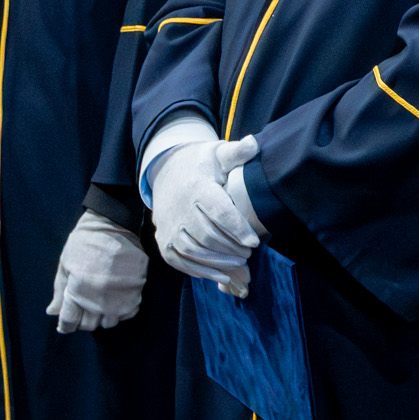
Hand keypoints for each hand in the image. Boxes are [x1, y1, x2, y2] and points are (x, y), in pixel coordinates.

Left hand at [47, 211, 147, 333]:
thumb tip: (52, 312)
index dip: (66, 324)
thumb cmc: (84, 243)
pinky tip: (116, 300)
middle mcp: (98, 298)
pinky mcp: (136, 290)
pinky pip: (129, 312)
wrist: (113, 224)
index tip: (67, 320)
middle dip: (83, 319)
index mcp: (77, 291)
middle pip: (89, 325)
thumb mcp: (65, 265)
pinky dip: (122, 311)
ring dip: (102, 316)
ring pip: (109, 322)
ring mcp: (119, 296)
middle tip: (84, 306)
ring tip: (100, 303)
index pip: (69, 322)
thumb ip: (60, 291)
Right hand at [147, 137, 260, 295]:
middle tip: (250, 253)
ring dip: (218, 262)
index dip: (237, 228)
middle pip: (207, 235)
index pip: (218, 211)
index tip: (255, 241)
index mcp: (197, 188)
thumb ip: (237, 152)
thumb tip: (254, 143)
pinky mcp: (163, 240)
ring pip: (193, 251)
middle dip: (231, 248)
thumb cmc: (201, 164)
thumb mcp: (218, 153)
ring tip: (241, 264)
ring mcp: (168, 227)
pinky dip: (200, 271)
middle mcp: (179, 209)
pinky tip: (221, 276)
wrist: (167, 171)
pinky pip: (180, 261)